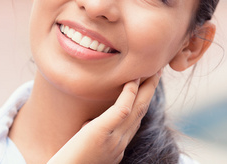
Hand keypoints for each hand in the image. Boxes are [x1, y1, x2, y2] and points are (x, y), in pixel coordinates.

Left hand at [47, 70, 161, 163]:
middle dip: (151, 90)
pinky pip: (121, 111)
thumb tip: (88, 122)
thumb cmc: (69, 162)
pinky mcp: (101, 133)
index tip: (148, 84)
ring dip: (147, 88)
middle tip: (158, 71)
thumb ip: (94, 133)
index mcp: (118, 144)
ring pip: (137, 109)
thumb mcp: (87, 146)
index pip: (136, 118)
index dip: (144, 100)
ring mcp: (114, 139)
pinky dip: (128, 95)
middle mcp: (120, 142)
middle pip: (142, 111)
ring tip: (152, 71)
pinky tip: (132, 82)